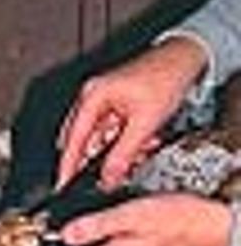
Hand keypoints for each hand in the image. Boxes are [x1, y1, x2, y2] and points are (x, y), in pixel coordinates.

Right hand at [56, 36, 207, 189]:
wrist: (183, 60)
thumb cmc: (164, 77)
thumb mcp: (145, 122)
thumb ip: (124, 153)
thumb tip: (108, 176)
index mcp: (93, 96)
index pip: (73, 138)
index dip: (68, 165)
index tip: (63, 185)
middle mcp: (93, 97)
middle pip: (86, 141)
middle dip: (103, 159)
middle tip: (117, 172)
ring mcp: (103, 102)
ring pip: (102, 140)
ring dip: (121, 150)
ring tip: (144, 147)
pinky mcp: (116, 107)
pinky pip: (113, 133)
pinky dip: (127, 142)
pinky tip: (145, 140)